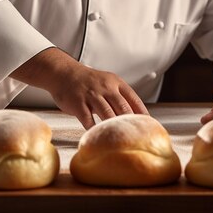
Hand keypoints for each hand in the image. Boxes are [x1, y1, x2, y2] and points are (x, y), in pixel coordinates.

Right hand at [11, 47, 148, 128]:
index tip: (148, 126)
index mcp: (116, 83)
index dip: (142, 114)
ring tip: (120, 140)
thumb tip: (137, 115)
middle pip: (123, 107)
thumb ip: (120, 97)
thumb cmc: (89, 82)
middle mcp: (106, 87)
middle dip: (130, 123)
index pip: (134, 99)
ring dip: (114, 127)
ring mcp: (91, 95)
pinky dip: (93, 129)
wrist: (64, 73)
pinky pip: (87, 119)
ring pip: (107, 113)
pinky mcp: (78, 103)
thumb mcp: (108, 83)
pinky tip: (97, 137)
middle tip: (136, 138)